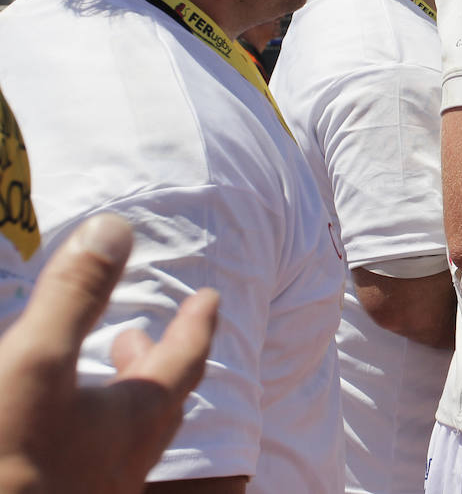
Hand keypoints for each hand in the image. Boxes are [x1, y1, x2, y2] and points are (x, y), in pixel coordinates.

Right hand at [0, 214, 219, 493]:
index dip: (196, 325)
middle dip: (153, 363)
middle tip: (137, 336)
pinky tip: (53, 432)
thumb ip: (75, 295)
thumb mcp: (34, 361)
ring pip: (121, 440)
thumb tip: (117, 227)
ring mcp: (92, 491)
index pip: (185, 361)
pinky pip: (84, 465)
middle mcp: (124, 463)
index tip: (209, 298)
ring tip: (94, 381)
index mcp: (134, 421)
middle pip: (156, 405)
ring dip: (113, 403)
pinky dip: (79, 435)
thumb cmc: (5, 459)